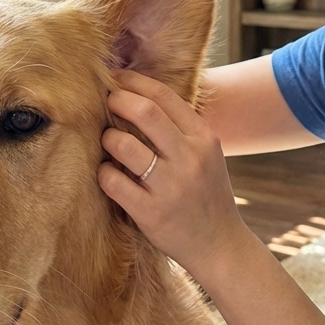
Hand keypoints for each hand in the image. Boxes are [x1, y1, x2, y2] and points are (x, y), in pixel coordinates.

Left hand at [97, 69, 253, 279]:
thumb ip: (180, 128)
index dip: (134, 82)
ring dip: (108, 138)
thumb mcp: (206, 154)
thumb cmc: (206, 193)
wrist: (220, 244)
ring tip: (108, 141)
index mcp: (203, 138)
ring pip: (124, 146)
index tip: (117, 79)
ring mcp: (170, 187)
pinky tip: (108, 173)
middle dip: (117, 99)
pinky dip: (104, 173)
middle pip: (145, 112)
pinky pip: (113, 182)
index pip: (164, 96)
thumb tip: (140, 95)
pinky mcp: (151, 213)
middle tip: (106, 100)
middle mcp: (190, 158)